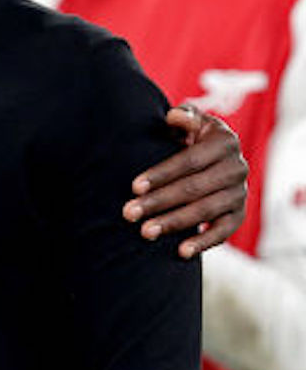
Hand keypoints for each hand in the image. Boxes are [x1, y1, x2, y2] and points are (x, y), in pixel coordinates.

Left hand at [123, 104, 247, 257]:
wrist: (211, 156)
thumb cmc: (190, 136)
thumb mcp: (188, 121)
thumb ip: (182, 117)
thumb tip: (174, 117)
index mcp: (224, 141)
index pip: (189, 160)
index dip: (162, 173)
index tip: (134, 187)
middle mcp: (237, 167)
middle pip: (194, 188)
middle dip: (159, 202)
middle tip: (128, 213)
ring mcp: (240, 192)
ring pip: (205, 211)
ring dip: (174, 223)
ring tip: (145, 232)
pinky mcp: (238, 214)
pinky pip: (224, 231)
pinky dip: (204, 242)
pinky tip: (181, 252)